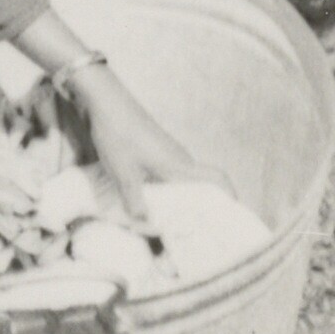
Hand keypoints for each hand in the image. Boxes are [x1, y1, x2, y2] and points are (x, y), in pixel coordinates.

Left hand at [65, 65, 233, 219]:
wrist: (103, 100)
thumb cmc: (117, 133)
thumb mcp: (123, 172)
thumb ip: (135, 200)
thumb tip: (147, 224)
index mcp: (179, 165)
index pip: (217, 179)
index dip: (229, 197)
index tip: (231, 220)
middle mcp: (179, 159)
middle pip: (202, 186)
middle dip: (204, 209)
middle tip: (197, 233)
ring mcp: (166, 153)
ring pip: (183, 181)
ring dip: (182, 201)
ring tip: (173, 225)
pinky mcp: (153, 150)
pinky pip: (168, 175)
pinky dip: (166, 191)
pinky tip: (150, 203)